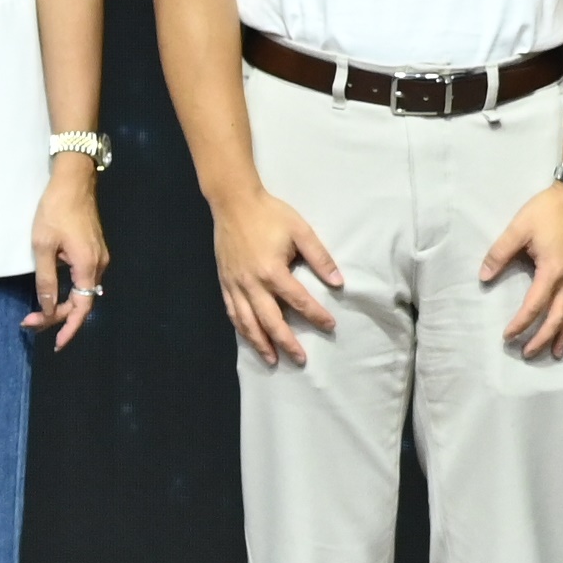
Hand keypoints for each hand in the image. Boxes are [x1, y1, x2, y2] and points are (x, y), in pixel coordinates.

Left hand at [25, 158, 109, 350]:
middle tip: (32, 323)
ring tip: (40, 313)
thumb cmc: (55, 211)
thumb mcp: (43, 246)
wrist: (74, 182)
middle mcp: (99, 265)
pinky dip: (70, 292)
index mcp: (88, 266)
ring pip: (84, 292)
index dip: (68, 327)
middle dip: (59, 318)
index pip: (82, 308)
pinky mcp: (94, 250)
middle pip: (83, 302)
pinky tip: (54, 293)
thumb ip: (46, 280)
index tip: (53, 342)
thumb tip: (47, 307)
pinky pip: (84, 280)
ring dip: (63, 305)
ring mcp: (99, 257)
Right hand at [211, 183, 342, 366]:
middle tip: (300, 359)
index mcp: (272, 271)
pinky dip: (242, 328)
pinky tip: (250, 337)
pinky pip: (233, 312)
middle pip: (271, 321)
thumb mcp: (301, 231)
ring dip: (261, 343)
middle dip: (287, 342)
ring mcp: (235, 285)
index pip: (299, 300)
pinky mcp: (225, 282)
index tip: (330, 325)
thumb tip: (338, 281)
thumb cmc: (270, 214)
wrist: (234, 203)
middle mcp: (252, 283)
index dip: (316, 315)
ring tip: (273, 360)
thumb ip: (319, 257)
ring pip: (247, 323)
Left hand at [476, 184, 562, 361]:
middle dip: (543, 338)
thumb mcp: (519, 227)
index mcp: (552, 270)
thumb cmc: (549, 210)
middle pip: (558, 317)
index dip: (520, 323)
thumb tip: (484, 276)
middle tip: (529, 353)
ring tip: (556, 352)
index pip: (534, 306)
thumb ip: (500, 253)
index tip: (508, 336)